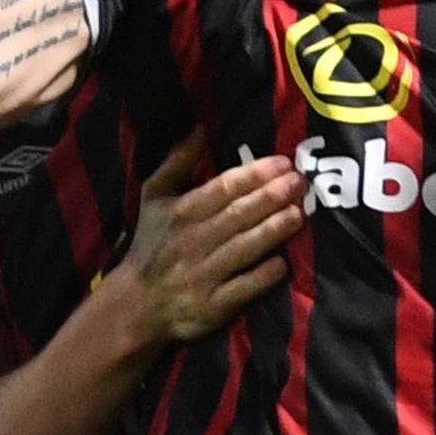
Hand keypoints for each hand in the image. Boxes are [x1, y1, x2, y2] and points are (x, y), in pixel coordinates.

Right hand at [122, 130, 306, 342]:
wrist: (135, 305)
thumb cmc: (152, 243)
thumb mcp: (154, 198)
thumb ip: (177, 162)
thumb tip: (200, 127)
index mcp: (181, 212)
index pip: (223, 189)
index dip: (254, 175)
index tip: (282, 162)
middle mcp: (192, 241)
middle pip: (238, 215)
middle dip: (271, 197)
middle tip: (300, 182)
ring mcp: (203, 275)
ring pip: (244, 248)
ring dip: (273, 230)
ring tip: (299, 214)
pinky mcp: (212, 307)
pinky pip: (243, 288)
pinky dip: (263, 275)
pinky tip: (283, 262)